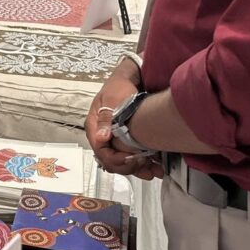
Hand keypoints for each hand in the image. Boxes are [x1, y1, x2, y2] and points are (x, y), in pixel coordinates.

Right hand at [85, 60, 162, 179]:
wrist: (131, 79)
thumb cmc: (119, 87)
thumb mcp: (112, 100)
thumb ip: (106, 118)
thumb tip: (102, 138)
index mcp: (95, 127)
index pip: (101, 152)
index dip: (116, 160)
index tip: (132, 159)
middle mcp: (102, 137)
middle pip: (111, 160)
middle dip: (129, 167)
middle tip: (145, 164)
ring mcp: (113, 139)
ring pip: (122, 162)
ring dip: (137, 169)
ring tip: (154, 170)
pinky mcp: (124, 140)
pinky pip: (130, 157)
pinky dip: (142, 164)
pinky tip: (154, 166)